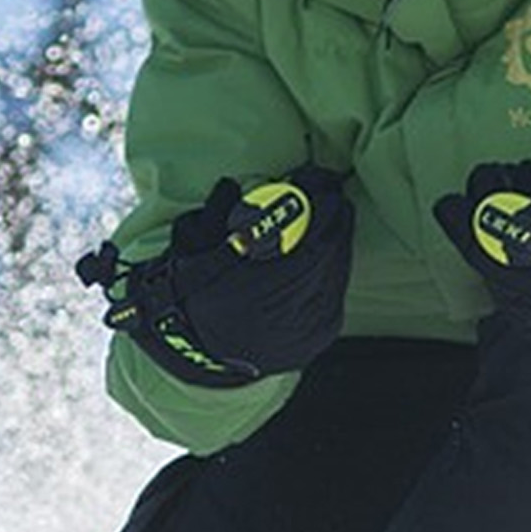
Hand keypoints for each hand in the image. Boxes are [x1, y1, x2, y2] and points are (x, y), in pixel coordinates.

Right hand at [77, 166, 354, 386]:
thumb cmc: (192, 295)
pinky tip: (325, 252)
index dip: (316, 201)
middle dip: (332, 215)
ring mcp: (310, 326)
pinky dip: (334, 267)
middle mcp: (289, 312)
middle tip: (328, 191)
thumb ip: (214, 216)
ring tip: (328, 218)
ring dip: (336, 239)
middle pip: (330, 249)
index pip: (305, 234)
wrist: (197, 353)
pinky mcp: (321, 335)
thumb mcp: (191, 250)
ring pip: (339, 268)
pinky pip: (337, 290)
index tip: (314, 178)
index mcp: (254, 288)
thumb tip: (233, 186)